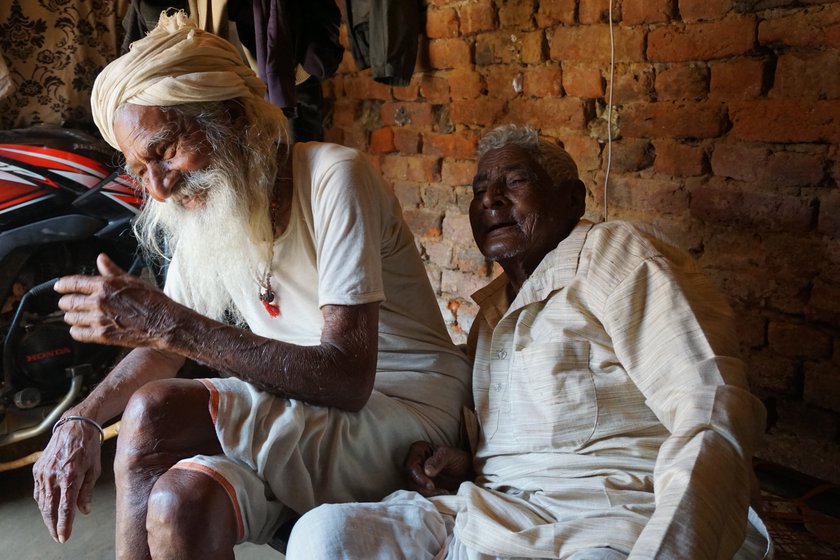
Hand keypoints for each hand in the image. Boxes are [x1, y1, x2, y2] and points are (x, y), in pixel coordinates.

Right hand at [32, 418, 102, 542]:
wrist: (75, 426)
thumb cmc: (89, 447)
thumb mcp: (94, 469)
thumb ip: (87, 491)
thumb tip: (84, 511)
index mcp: (70, 476)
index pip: (65, 508)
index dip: (64, 525)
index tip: (63, 537)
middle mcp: (54, 476)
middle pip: (50, 508)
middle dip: (53, 525)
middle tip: (58, 536)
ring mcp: (43, 472)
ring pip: (42, 501)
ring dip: (47, 515)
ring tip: (54, 525)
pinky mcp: (38, 469)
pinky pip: (38, 491)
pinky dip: (43, 502)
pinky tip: (48, 508)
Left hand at [55, 253, 172, 348]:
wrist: (164, 322)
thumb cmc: (153, 301)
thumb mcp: (133, 280)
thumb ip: (112, 270)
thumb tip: (101, 259)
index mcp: (105, 285)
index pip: (73, 283)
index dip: (62, 284)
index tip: (59, 286)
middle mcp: (99, 301)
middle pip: (68, 302)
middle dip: (66, 302)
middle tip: (69, 303)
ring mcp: (99, 319)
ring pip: (70, 318)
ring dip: (71, 317)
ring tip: (76, 316)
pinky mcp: (102, 335)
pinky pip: (78, 334)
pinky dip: (76, 331)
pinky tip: (82, 329)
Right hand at [404, 441, 472, 496]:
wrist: (465, 470)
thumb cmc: (456, 458)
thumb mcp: (449, 455)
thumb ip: (438, 461)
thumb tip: (427, 472)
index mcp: (418, 450)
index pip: (411, 465)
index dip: (418, 477)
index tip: (431, 486)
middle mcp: (414, 463)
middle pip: (410, 479)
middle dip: (423, 489)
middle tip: (440, 492)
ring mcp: (417, 476)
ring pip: (414, 489)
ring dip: (427, 494)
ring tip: (443, 493)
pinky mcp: (422, 486)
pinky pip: (421, 494)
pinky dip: (430, 497)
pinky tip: (442, 496)